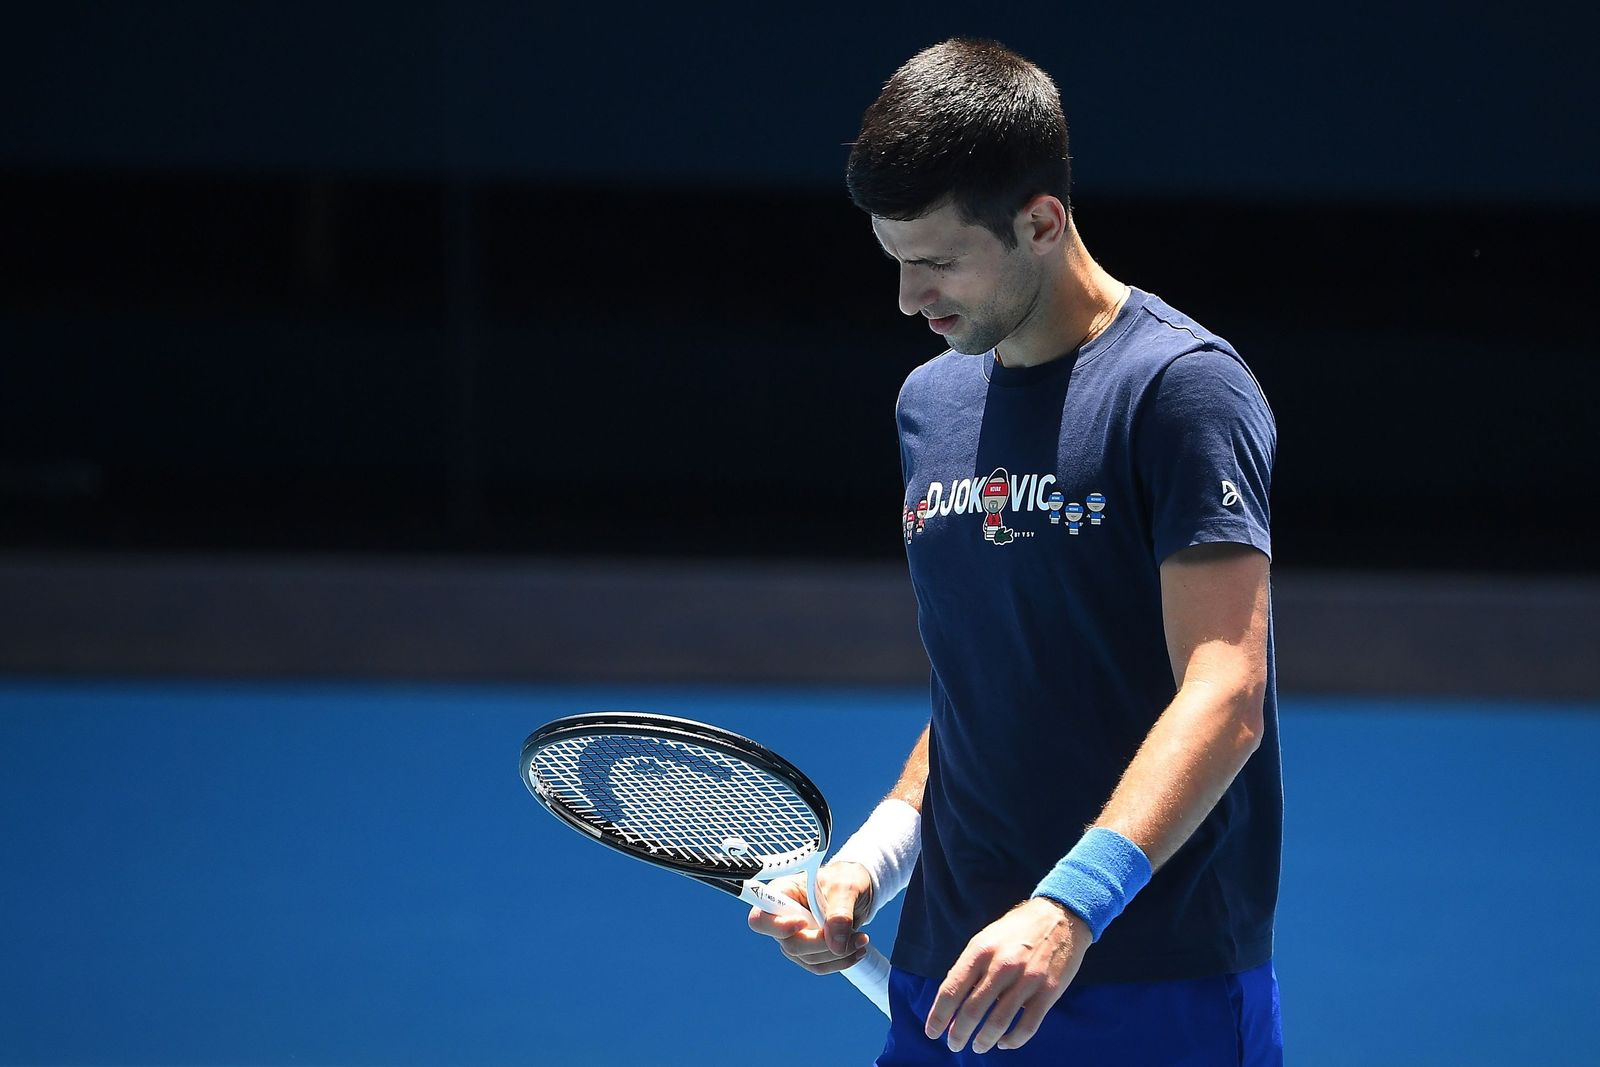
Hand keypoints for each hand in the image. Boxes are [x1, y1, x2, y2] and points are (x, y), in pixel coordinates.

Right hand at [745, 861, 874, 973]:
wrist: (858, 890)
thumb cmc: (846, 879)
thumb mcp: (846, 888)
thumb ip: (839, 914)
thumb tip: (836, 946)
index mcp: (782, 894)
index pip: (761, 919)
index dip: (778, 927)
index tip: (804, 922)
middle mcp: (782, 918)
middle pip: (789, 944)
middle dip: (822, 943)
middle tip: (853, 934)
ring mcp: (793, 937)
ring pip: (807, 958)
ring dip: (838, 955)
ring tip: (862, 939)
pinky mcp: (808, 951)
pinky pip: (819, 965)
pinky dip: (841, 961)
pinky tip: (857, 950)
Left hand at [925, 897, 1089, 1053]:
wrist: (1059, 916)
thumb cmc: (1016, 930)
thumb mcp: (985, 939)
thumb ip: (969, 968)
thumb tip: (952, 1001)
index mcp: (980, 951)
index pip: (951, 990)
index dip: (938, 1016)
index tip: (932, 1032)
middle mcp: (1001, 966)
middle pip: (971, 1011)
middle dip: (958, 1034)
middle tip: (954, 1044)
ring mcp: (1026, 980)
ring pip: (998, 1023)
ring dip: (983, 1041)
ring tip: (977, 1046)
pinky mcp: (1048, 992)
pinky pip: (1027, 1027)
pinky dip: (1012, 1041)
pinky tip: (1004, 1043)